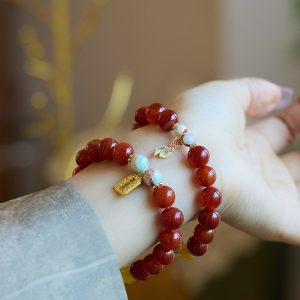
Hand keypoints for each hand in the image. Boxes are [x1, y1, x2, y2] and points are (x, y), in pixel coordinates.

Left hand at [171, 78, 299, 243]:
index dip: (298, 114)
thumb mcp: (226, 95)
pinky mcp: (280, 223)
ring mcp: (270, 197)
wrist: (183, 161)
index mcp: (242, 142)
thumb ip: (255, 92)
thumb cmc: (199, 123)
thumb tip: (284, 94)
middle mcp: (256, 170)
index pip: (280, 128)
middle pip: (297, 159)